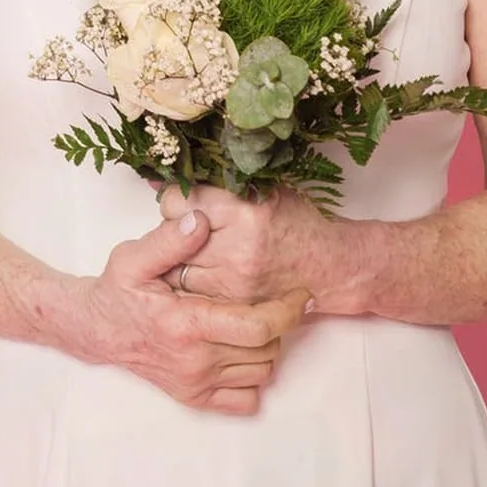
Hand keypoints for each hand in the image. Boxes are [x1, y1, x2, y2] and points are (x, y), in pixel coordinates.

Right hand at [65, 209, 309, 414]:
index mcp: (186, 324)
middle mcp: (194, 361)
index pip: (258, 326)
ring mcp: (195, 384)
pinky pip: (246, 401)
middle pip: (267, 349)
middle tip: (275, 299)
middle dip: (280, 323)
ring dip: (269, 347)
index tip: (300, 293)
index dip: (288, 310)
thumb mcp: (133, 257)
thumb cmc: (117, 291)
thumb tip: (200, 220)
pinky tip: (243, 351)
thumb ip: (170, 238)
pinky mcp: (194, 398)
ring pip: (262, 372)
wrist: (96, 330)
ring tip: (256, 320)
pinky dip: (254, 378)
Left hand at [158, 183, 347, 307]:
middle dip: (174, 229)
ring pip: (176, 269)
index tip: (184, 201)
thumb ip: (213, 183)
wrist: (327, 264)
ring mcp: (234, 282)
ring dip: (179, 258)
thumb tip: (159, 181)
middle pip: (172, 236)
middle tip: (189, 225)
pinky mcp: (234, 305)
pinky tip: (205, 269)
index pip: (177, 203)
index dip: (176, 199)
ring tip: (197, 248)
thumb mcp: (260, 188)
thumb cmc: (295, 221)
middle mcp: (236, 249)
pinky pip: (192, 292)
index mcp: (243, 212)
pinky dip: (191, 281)